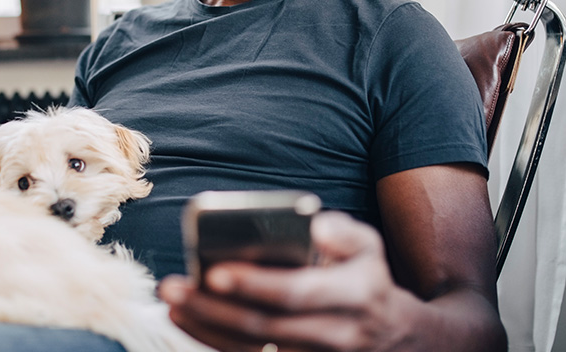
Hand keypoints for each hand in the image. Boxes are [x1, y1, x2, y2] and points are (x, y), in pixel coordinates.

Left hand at [159, 211, 414, 351]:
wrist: (393, 336)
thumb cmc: (364, 277)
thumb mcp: (369, 246)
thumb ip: (344, 232)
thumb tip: (316, 227)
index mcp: (355, 294)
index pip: (297, 292)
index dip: (254, 284)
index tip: (214, 270)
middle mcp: (336, 333)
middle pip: (264, 325)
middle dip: (213, 308)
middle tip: (172, 287)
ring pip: (252, 349)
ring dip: (205, 327)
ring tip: (172, 301)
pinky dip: (213, 341)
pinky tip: (185, 319)